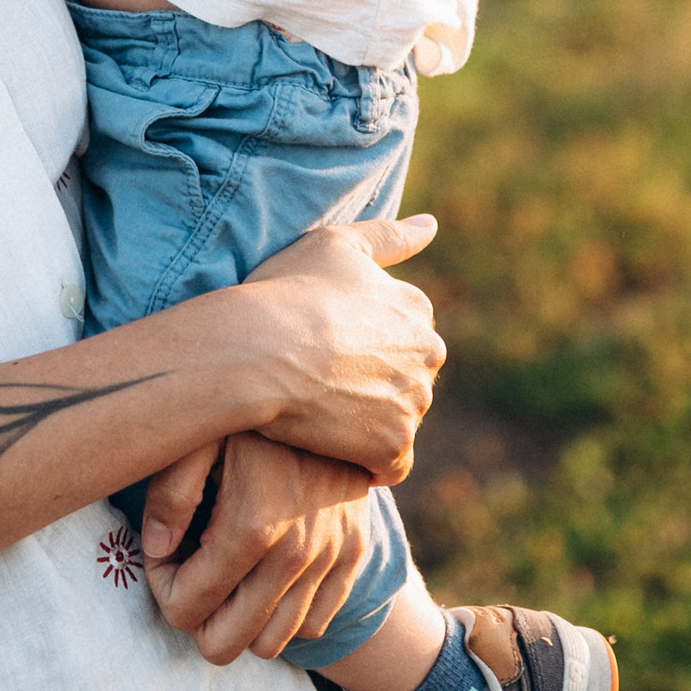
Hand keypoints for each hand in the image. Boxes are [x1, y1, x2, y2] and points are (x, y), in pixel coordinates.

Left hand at [142, 434, 373, 666]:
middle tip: (190, 573)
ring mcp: (330, 559)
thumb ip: (170, 492)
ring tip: (226, 573)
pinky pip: (312, 624)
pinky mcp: (354, 556)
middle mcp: (296, 553)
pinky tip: (265, 570)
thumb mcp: (200, 435)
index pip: (185, 609)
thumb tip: (156, 548)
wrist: (337, 388)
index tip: (164, 553)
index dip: (161, 587)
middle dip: (196, 619)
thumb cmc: (254, 412)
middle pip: (226, 644)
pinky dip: (283, 611)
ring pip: (271, 644)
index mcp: (252, 524)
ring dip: (239, 620)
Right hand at [231, 212, 440, 479]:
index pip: (402, 335)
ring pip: (397, 420)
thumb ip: (389, 236)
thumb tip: (432, 225)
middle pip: (404, 379)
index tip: (326, 347)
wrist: (258, 349)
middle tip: (319, 383)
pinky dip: (365, 461)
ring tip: (318, 414)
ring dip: (367, 422)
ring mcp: (414, 403)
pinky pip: (387, 464)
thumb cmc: (288, 291)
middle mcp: (427, 355)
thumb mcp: (336, 243)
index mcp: (417, 309)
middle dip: (372, 384)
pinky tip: (330, 448)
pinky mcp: (393, 446)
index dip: (360, 343)